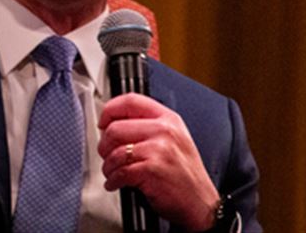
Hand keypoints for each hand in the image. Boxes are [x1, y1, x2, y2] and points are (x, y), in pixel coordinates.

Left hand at [98, 93, 220, 230]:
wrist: (202, 204)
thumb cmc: (186, 175)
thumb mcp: (175, 139)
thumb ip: (150, 126)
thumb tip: (115, 122)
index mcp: (169, 119)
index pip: (131, 101)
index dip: (110, 110)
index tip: (103, 121)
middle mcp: (164, 131)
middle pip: (116, 127)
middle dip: (104, 144)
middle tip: (106, 154)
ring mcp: (158, 150)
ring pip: (114, 151)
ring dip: (108, 166)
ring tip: (112, 172)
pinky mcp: (151, 170)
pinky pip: (120, 172)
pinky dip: (113, 180)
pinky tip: (116, 183)